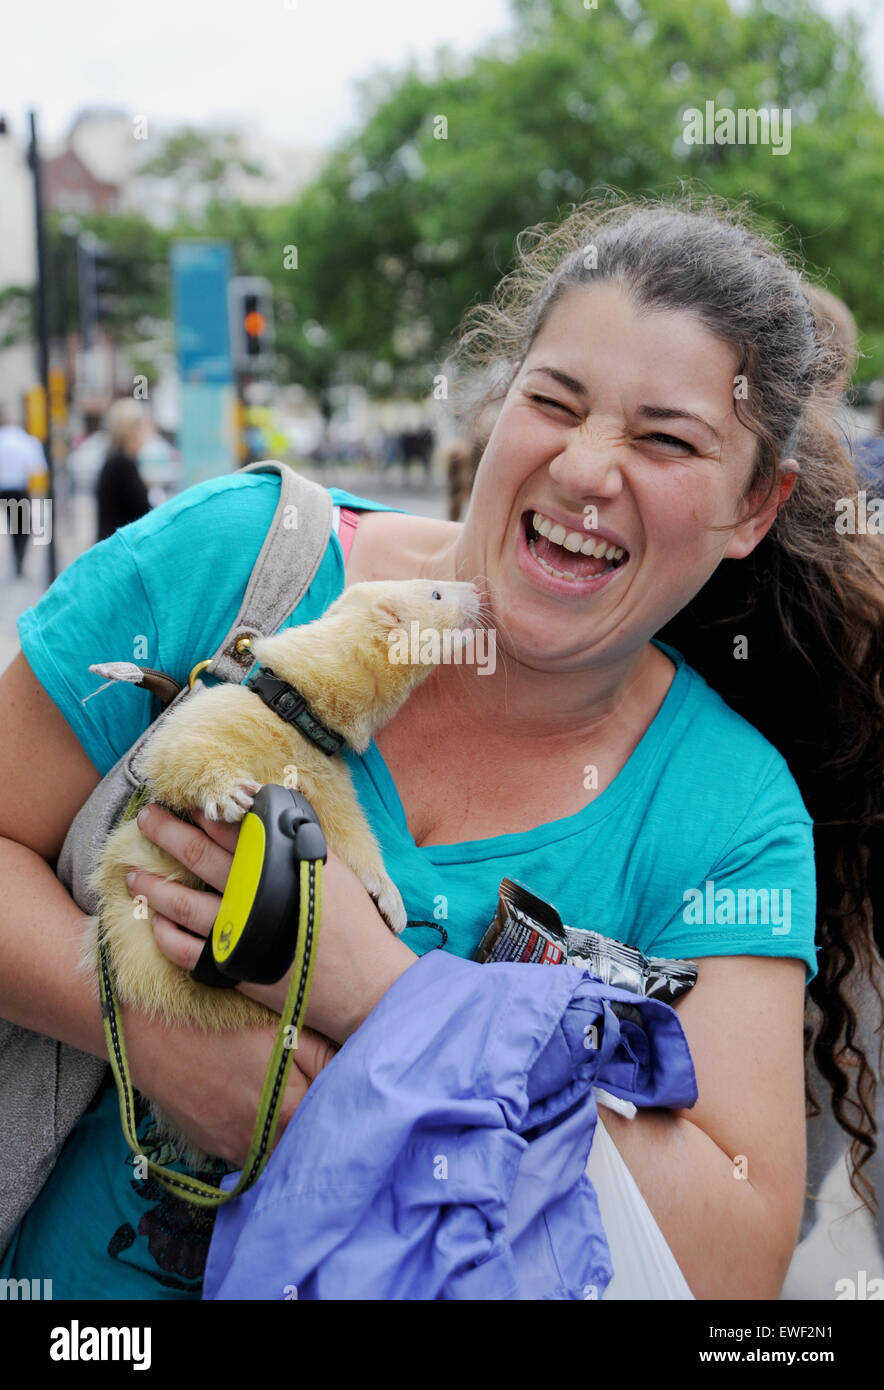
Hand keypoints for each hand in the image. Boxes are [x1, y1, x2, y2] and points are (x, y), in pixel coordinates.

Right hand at [124, 1000, 337, 1167]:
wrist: (146, 1030)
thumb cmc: (217, 1019)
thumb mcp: (282, 1025)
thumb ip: (328, 1053)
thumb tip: (367, 1068)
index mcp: (287, 1112)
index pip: (336, 1122)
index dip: (348, 1104)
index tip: (354, 1087)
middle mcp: (262, 1144)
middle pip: (307, 1139)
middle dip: (321, 1118)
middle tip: (322, 1086)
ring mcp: (233, 1150)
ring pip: (279, 1147)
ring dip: (289, 1127)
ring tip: (287, 1090)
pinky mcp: (212, 1148)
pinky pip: (250, 1147)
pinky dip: (260, 1129)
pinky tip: (255, 1097)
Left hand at [131, 801, 418, 1043]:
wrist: (363, 983)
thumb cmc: (354, 921)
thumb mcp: (336, 865)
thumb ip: (305, 825)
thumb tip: (291, 783)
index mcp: (275, 866)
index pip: (229, 828)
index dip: (203, 812)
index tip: (183, 800)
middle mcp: (250, 895)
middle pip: (196, 856)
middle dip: (166, 833)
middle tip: (145, 818)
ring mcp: (235, 933)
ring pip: (179, 904)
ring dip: (152, 885)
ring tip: (131, 874)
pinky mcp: (230, 968)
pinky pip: (183, 951)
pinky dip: (164, 935)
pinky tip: (154, 923)